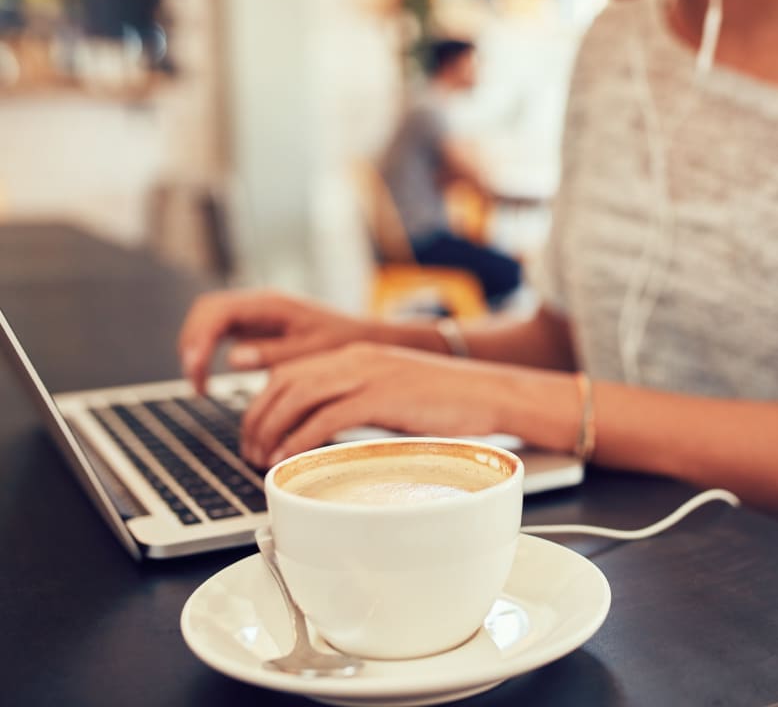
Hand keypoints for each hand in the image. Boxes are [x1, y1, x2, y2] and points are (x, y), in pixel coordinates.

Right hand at [177, 290, 371, 392]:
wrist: (361, 337)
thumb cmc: (342, 343)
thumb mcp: (312, 352)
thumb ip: (274, 354)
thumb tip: (233, 358)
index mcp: (271, 304)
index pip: (220, 311)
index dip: (200, 338)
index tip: (195, 368)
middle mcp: (258, 302)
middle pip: (206, 310)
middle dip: (191, 342)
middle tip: (193, 380)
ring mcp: (254, 312)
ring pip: (208, 319)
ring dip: (195, 348)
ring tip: (198, 385)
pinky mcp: (254, 325)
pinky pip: (219, 331)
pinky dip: (206, 352)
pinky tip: (207, 379)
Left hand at [240, 342, 510, 466]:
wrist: (491, 391)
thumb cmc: (448, 402)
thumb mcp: (394, 395)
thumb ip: (359, 405)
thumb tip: (327, 435)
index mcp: (356, 356)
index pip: (290, 372)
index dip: (261, 404)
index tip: (254, 434)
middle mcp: (356, 359)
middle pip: (284, 382)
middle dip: (256, 418)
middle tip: (249, 451)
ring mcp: (369, 375)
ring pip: (298, 396)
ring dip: (271, 429)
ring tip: (262, 459)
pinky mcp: (383, 396)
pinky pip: (327, 416)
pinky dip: (301, 437)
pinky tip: (290, 457)